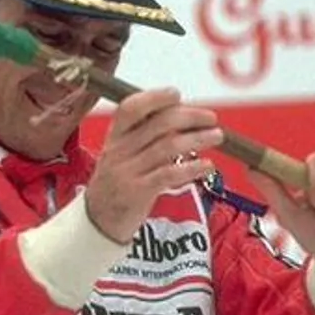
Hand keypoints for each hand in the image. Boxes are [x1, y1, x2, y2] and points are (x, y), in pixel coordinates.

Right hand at [85, 88, 221, 243]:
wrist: (98, 220)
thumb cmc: (116, 184)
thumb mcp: (120, 155)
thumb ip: (142, 136)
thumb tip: (178, 116)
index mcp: (114, 137)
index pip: (130, 108)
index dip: (154, 98)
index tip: (176, 94)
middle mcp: (119, 151)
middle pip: (157, 124)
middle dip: (189, 117)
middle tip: (210, 118)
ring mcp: (128, 172)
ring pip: (167, 147)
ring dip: (197, 139)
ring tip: (216, 136)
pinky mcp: (138, 192)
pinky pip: (169, 174)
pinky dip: (192, 167)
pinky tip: (207, 165)